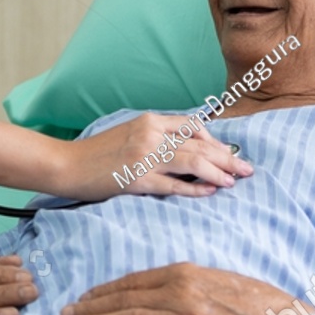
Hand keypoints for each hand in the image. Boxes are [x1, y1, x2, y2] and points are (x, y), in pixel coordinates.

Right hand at [55, 114, 252, 200]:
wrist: (67, 164)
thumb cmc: (98, 152)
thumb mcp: (129, 133)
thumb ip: (156, 136)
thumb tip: (187, 148)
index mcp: (149, 121)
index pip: (193, 125)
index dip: (215, 140)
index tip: (227, 152)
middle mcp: (150, 135)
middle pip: (200, 144)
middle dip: (227, 156)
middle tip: (247, 169)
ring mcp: (144, 157)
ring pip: (193, 162)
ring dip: (219, 172)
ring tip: (235, 181)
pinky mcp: (138, 180)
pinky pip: (175, 185)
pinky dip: (196, 189)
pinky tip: (211, 192)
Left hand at [61, 263, 305, 314]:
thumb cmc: (252, 302)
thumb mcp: (213, 281)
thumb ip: (182, 285)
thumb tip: (150, 294)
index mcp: (184, 271)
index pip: (134, 281)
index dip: (105, 290)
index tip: (85, 297)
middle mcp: (181, 289)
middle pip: (126, 299)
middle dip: (93, 306)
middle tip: (67, 313)